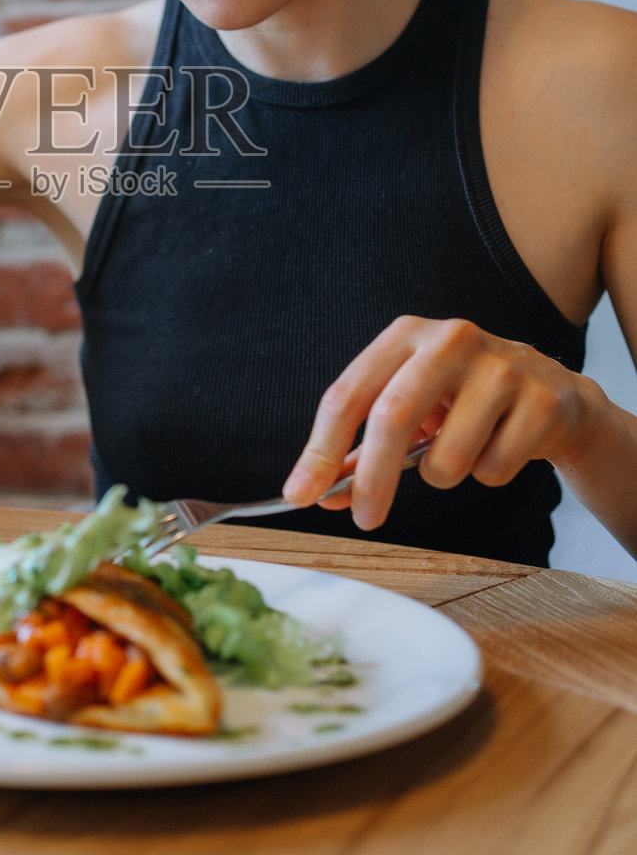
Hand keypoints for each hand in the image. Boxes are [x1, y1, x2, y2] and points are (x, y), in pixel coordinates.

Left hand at [281, 315, 589, 529]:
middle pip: (393, 417)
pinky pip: (494, 469)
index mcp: (405, 336)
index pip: (348, 394)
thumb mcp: (410, 408)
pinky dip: (489, 474)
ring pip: (448, 457)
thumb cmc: (464, 400)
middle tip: (365, 518)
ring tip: (462, 452)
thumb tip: (319, 491)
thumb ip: (362, 449)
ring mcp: (501, 366)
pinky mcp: (542, 400)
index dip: (319, 449)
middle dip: (372, 479)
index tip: (300, 494)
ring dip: (444, 475)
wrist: (553, 393)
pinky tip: (502, 445)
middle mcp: (450, 339)